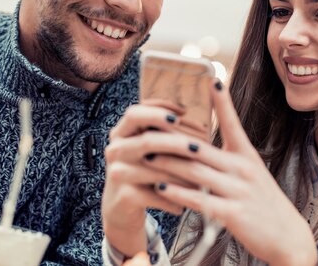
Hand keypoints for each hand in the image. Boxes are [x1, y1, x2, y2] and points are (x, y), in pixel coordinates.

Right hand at [101, 104, 190, 256]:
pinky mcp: (124, 196)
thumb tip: (201, 123)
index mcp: (122, 133)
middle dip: (176, 142)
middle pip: (146, 140)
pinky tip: (186, 203)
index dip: (158, 110)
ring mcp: (117, 173)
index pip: (135, 113)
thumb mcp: (148, 150)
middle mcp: (115, 150)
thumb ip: (164, 134)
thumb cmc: (143, 172)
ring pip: (154, 170)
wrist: (121, 207)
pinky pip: (156, 194)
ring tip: (202, 178)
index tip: (184, 112)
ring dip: (181, 175)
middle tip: (198, 147)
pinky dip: (174, 199)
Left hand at [141, 79, 317, 265]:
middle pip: (201, 147)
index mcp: (247, 156)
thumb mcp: (253, 172)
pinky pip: (201, 200)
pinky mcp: (233, 214)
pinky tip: (160, 189)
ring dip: (168, 164)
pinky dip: (178, 193)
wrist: (288, 236)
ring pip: (196, 172)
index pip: (232, 122)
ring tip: (146, 156)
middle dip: (172, 137)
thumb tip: (201, 144)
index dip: (222, 101)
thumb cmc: (264, 203)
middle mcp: (243, 168)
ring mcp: (238, 191)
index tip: (212, 78)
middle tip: (148, 126)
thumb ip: (230, 157)